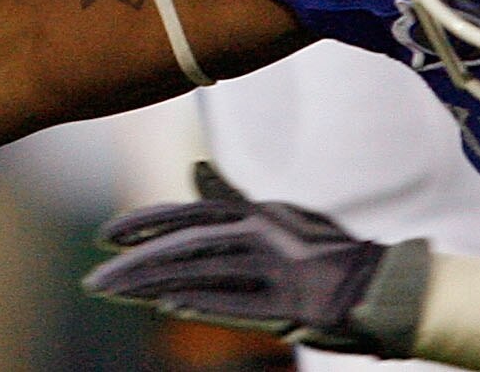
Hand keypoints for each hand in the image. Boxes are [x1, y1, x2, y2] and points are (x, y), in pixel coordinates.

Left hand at [86, 164, 430, 355]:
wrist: (384, 287)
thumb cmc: (324, 253)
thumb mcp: (278, 216)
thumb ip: (232, 198)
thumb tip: (193, 172)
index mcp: (255, 215)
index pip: (187, 217)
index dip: (144, 224)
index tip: (104, 236)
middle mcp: (261, 235)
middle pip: (184, 247)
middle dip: (135, 264)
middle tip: (95, 279)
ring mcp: (277, 270)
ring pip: (202, 274)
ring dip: (153, 286)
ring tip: (115, 294)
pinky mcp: (294, 304)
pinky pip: (240, 304)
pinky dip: (204, 305)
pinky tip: (167, 307)